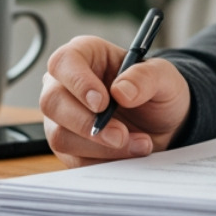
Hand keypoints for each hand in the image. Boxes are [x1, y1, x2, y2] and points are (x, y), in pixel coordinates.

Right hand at [40, 35, 191, 167]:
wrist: (162, 124)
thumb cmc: (156, 91)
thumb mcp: (164, 77)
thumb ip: (146, 77)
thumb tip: (121, 91)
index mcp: (85, 56)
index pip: (64, 62)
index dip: (78, 82)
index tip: (102, 102)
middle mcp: (65, 85)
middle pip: (52, 102)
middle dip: (88, 123)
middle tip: (121, 135)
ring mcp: (62, 117)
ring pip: (60, 136)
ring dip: (101, 146)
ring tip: (139, 143)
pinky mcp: (68, 146)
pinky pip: (74, 159)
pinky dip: (105, 160)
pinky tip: (129, 152)